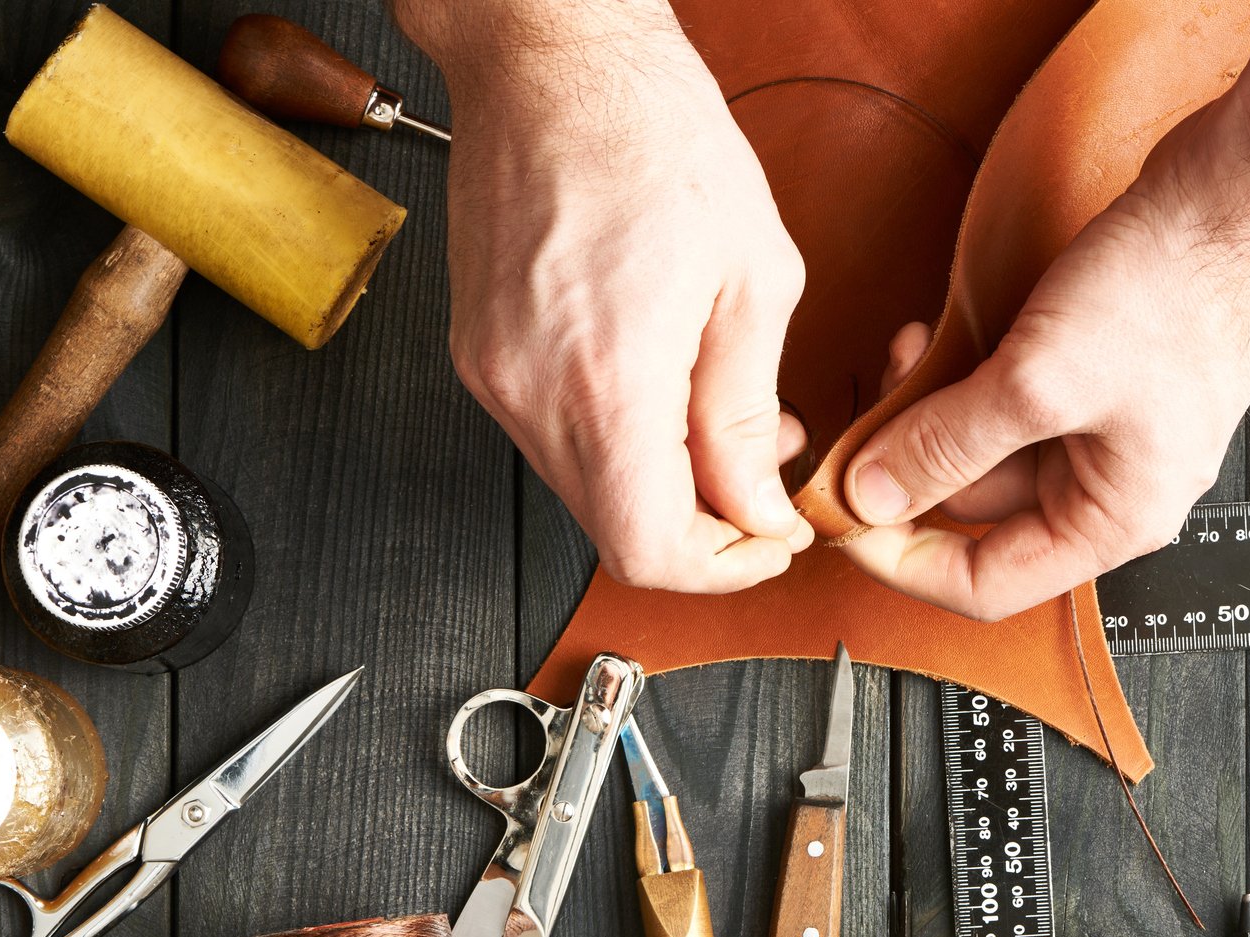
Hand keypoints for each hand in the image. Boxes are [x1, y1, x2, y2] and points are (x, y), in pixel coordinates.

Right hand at [409, 7, 811, 591]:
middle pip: (614, 532)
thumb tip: (755, 505)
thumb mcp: (754, 276)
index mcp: (606, 380)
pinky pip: (555, 439)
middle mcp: (530, 391)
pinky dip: (620, 444)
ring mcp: (493, 376)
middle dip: (703, 530)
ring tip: (730, 427)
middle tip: (764, 492)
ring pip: (585, 492)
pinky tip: (669, 394)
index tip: (769, 543)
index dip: (722, 569)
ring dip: (664, 487)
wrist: (550, 54)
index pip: (649, 550)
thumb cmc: (651, 131)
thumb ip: (749, 413)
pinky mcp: (481, 355)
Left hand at [838, 126, 1249, 620]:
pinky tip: (936, 339)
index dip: (903, 562)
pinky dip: (961, 379)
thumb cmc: (1177, 292)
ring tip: (905, 356)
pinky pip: (1004, 401)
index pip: (986, 585)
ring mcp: (1104, 431)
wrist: (1243, 198)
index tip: (843, 523)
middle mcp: (1109, 487)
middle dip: (908, 465)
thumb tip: (871, 497)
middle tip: (861, 417)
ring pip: (983, 449)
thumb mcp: (1039, 382)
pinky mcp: (1094, 376)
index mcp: (1112, 521)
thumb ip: (946, 447)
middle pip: (975, 512)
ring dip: (928, 412)